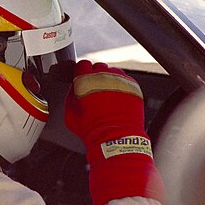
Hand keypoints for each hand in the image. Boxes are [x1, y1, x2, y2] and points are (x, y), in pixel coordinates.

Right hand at [63, 60, 163, 204]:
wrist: (116, 139)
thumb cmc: (92, 131)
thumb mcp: (70, 115)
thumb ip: (70, 96)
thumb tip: (74, 88)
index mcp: (85, 81)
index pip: (82, 64)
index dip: (81, 73)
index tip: (82, 79)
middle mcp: (104, 77)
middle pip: (98, 67)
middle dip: (95, 76)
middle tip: (94, 91)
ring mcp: (120, 81)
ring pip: (113, 72)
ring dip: (109, 80)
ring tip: (107, 97)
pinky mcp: (133, 87)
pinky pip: (125, 80)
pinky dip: (121, 87)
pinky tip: (118, 100)